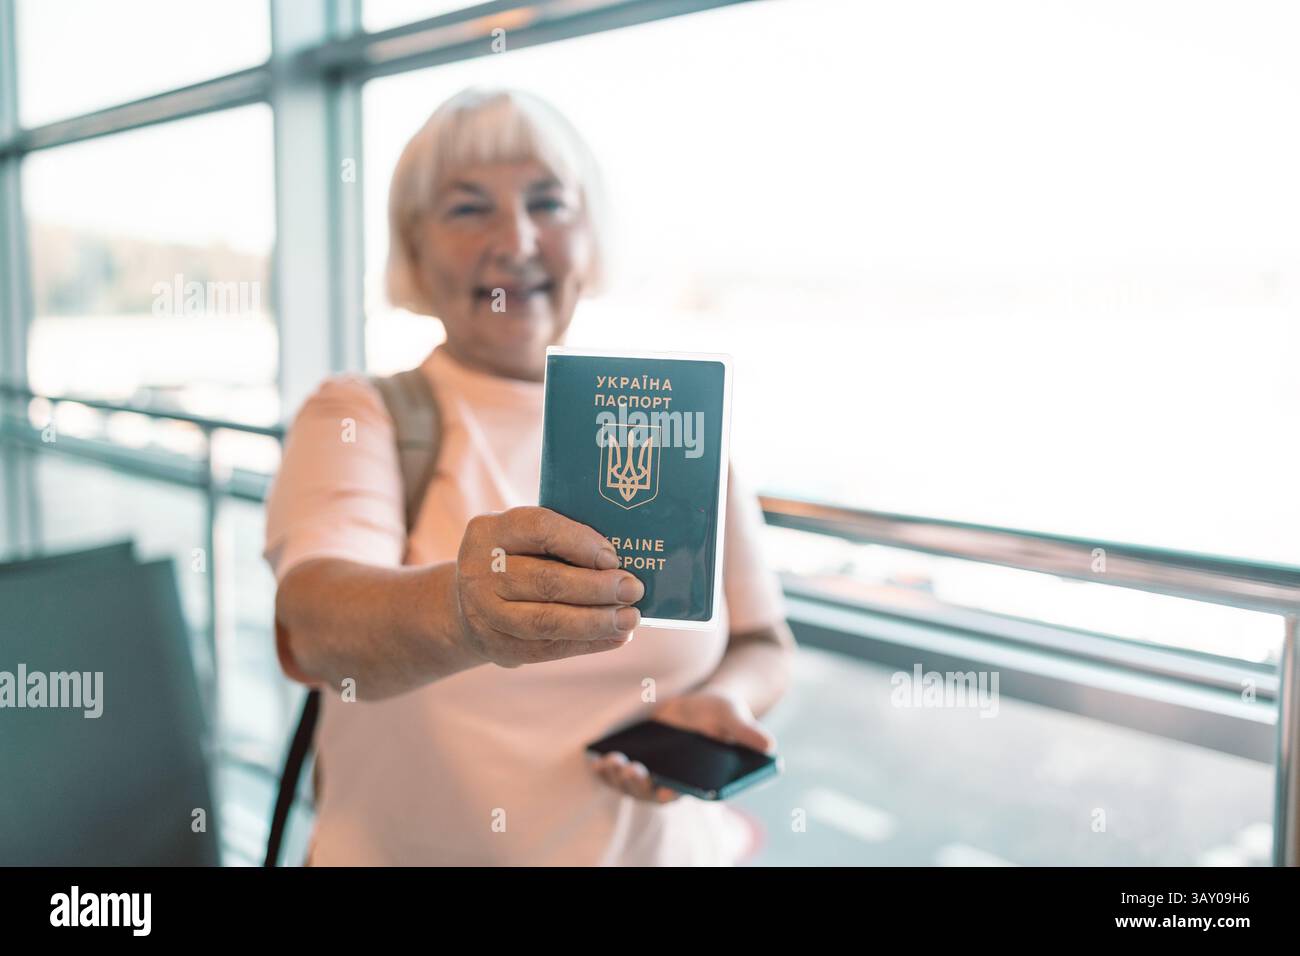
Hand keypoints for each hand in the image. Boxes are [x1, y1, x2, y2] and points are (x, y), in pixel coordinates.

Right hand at [453, 506, 643, 667]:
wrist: (469, 603)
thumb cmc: (515, 560)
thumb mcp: (524, 538)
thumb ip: (563, 540)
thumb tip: (621, 563)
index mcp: (490, 530)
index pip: (539, 529)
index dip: (580, 542)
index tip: (613, 557)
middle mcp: (481, 571)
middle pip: (546, 580)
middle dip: (597, 587)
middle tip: (633, 589)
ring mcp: (485, 613)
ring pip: (547, 620)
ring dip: (596, 621)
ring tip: (630, 618)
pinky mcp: (497, 646)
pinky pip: (548, 648)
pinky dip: (588, 643)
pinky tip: (615, 636)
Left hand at [589, 689, 776, 803]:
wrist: (700, 700)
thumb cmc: (720, 711)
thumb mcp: (734, 716)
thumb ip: (746, 732)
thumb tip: (769, 745)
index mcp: (696, 779)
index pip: (681, 792)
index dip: (668, 793)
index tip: (660, 787)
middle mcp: (672, 780)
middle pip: (649, 792)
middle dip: (637, 784)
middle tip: (631, 769)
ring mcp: (652, 770)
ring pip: (631, 784)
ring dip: (618, 777)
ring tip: (612, 761)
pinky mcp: (637, 759)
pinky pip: (617, 770)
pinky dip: (605, 768)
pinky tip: (596, 757)